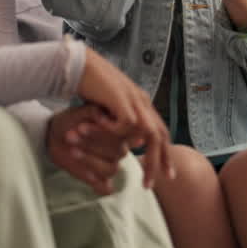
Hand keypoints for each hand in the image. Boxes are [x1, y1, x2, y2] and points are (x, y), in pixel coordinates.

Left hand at [47, 104, 125, 194]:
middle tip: (72, 136)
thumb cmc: (70, 121)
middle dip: (92, 144)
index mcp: (119, 130)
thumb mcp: (79, 111)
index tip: (81, 127)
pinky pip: (106, 187)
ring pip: (111, 169)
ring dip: (91, 160)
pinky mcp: (99, 178)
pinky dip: (97, 183)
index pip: (121, 134)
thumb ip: (93, 112)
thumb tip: (103, 116)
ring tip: (73, 150)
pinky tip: (86, 174)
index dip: (101, 132)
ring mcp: (109, 164)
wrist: (54, 135)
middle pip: (117, 152)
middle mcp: (118, 148)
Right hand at [75, 48, 174, 187]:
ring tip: (143, 180)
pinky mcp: (122, 99)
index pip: (160, 131)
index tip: (166, 173)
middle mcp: (142, 101)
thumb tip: (126, 139)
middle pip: (161, 135)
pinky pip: (127, 124)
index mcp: (141, 103)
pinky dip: (118, 134)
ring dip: (149, 159)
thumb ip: (119, 120)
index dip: (164, 153)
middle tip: (154, 183)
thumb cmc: (90, 86)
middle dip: (162, 161)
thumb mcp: (109, 108)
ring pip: (151, 135)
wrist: (80, 64)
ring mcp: (134, 99)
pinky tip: (105, 137)